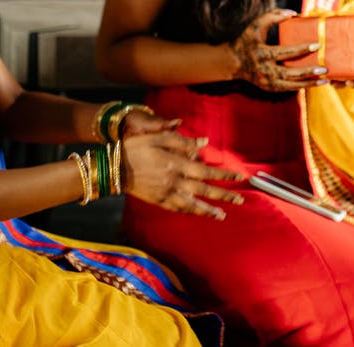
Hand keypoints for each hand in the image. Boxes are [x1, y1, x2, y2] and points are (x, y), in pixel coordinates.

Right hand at [120, 129, 244, 219]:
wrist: (113, 168)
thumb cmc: (136, 147)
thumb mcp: (158, 137)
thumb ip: (182, 141)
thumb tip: (204, 142)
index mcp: (178, 164)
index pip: (207, 171)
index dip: (224, 175)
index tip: (239, 177)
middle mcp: (176, 181)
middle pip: (205, 190)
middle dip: (224, 196)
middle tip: (240, 201)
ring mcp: (167, 193)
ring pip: (193, 204)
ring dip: (209, 210)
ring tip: (222, 215)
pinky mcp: (158, 201)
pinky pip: (178, 208)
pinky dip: (190, 212)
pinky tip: (198, 213)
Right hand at [230, 8, 327, 90]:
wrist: (232, 62)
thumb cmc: (247, 40)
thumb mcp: (256, 26)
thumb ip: (273, 16)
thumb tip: (294, 13)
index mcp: (261, 54)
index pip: (284, 52)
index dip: (301, 49)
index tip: (317, 45)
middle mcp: (264, 70)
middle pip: (289, 73)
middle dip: (308, 72)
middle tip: (324, 68)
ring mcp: (267, 82)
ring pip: (292, 86)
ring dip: (310, 84)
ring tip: (326, 79)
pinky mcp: (269, 88)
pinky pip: (289, 89)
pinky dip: (303, 87)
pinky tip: (316, 83)